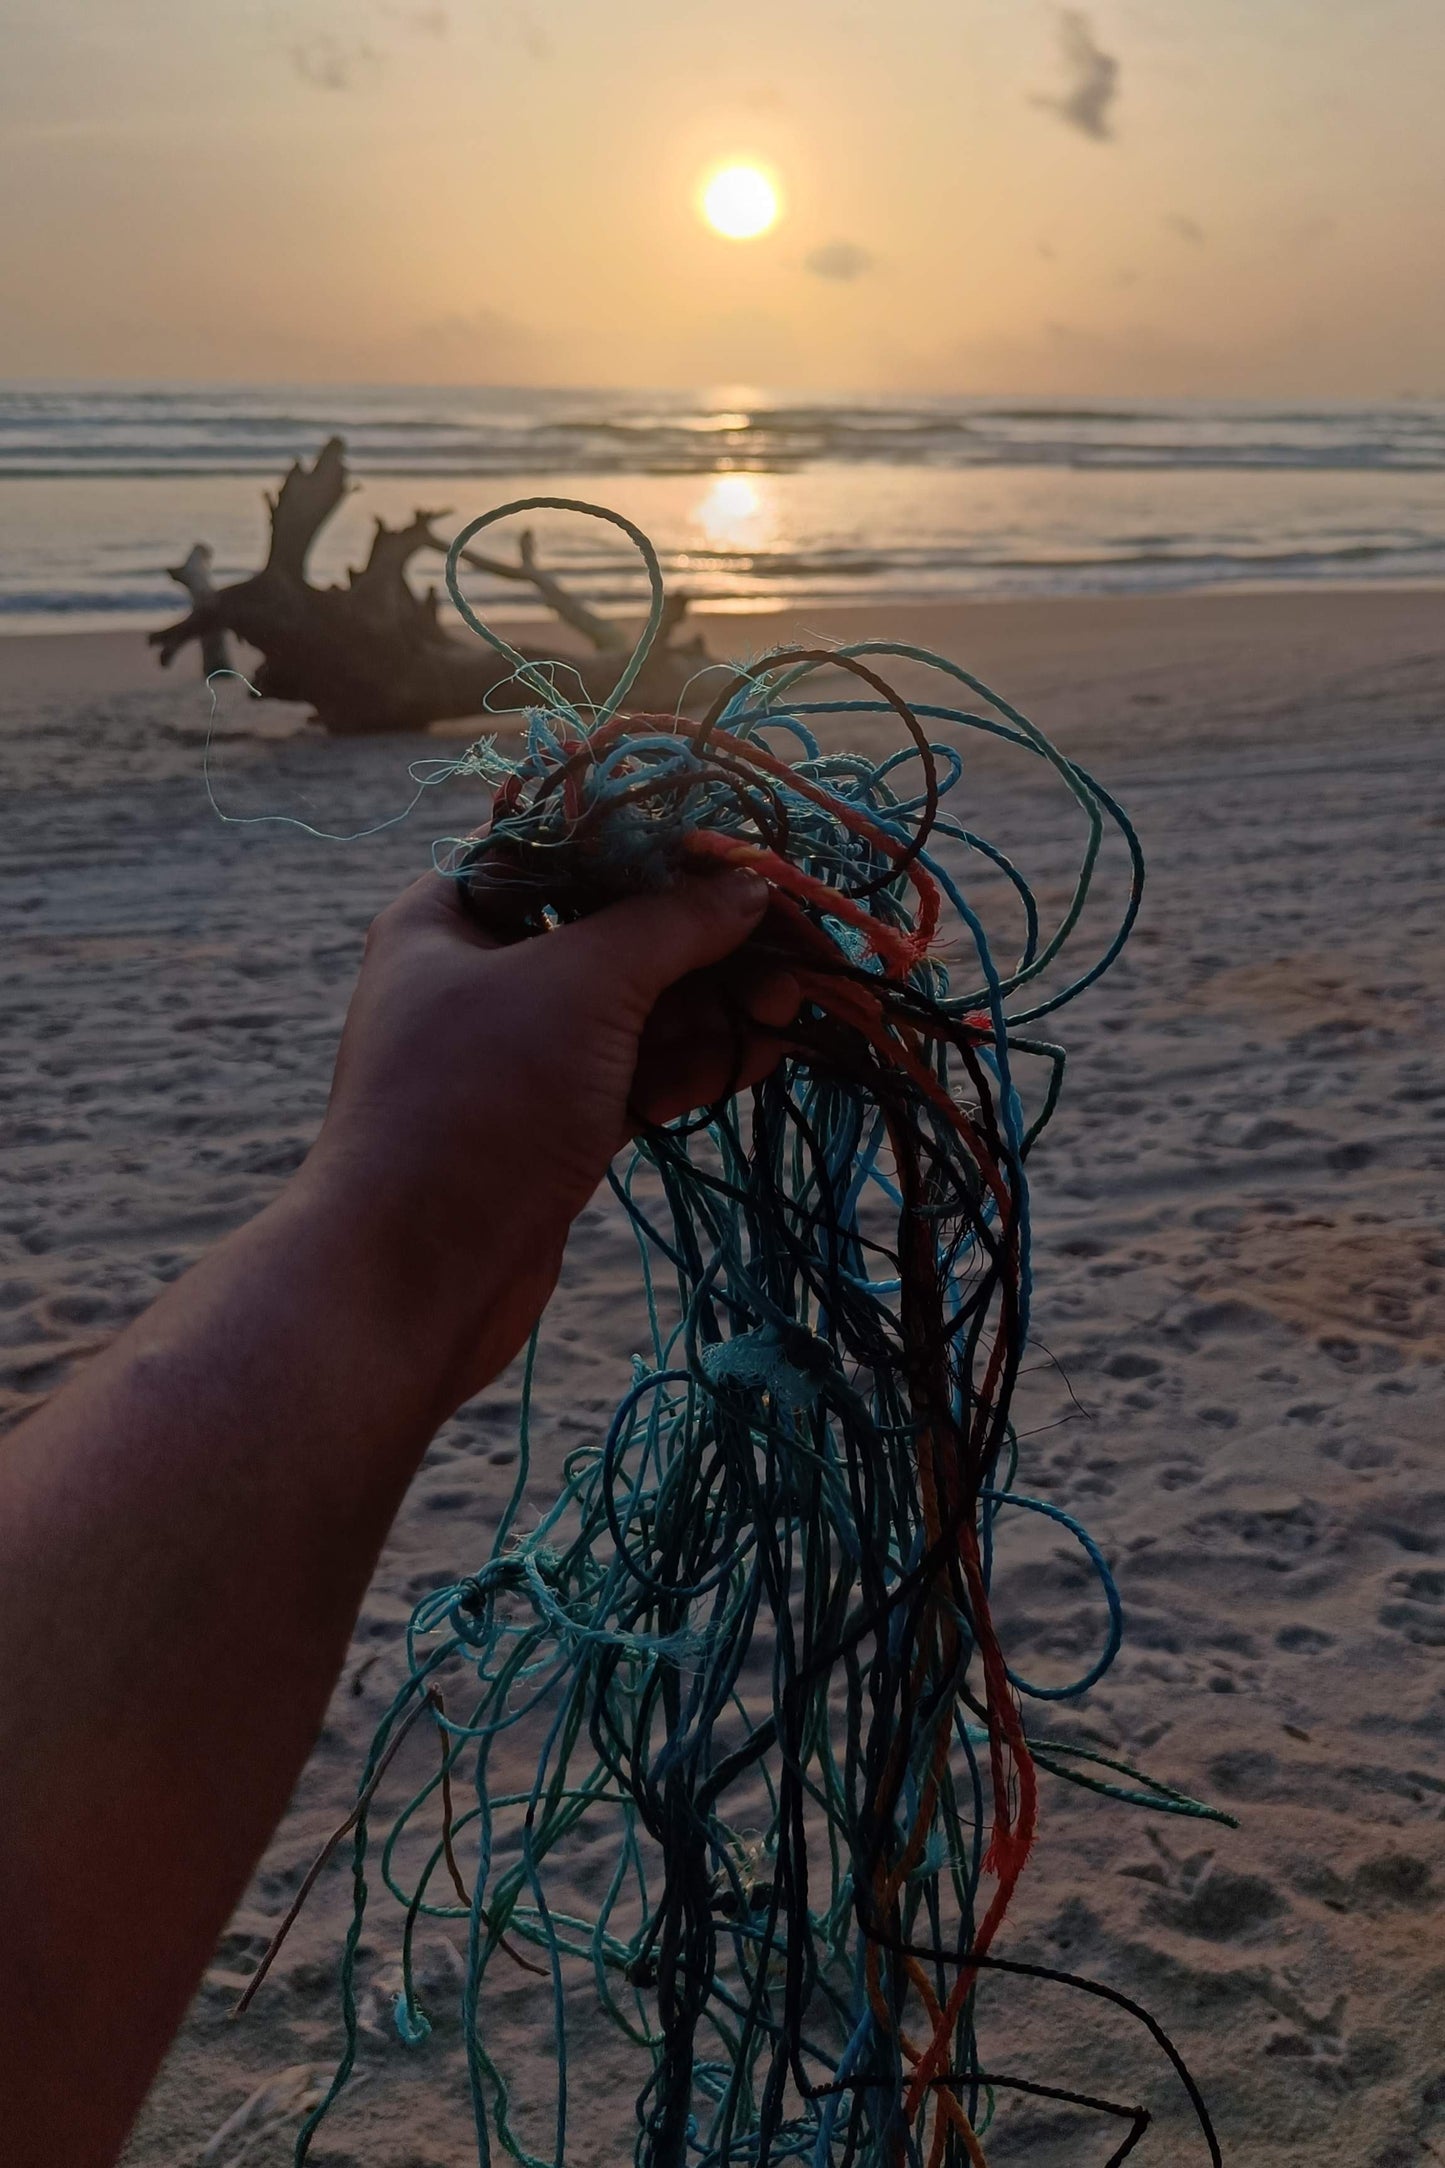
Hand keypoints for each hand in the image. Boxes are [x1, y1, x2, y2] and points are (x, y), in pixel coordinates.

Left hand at [300, 868, 798, 1404]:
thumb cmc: (477, 1103)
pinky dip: (685, 1065)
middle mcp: (476, 976)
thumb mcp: (580, 985)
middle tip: (790, 959)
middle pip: (612, 933)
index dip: (657, 852)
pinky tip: (745, 1064)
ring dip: (709, 1009)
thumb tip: (748, 885)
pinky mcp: (550, 1125)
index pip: (567, 849)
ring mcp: (515, 1057)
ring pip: (632, 1010)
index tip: (742, 863)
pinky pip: (631, 1072)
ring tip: (781, 1018)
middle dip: (704, 946)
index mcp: (449, 915)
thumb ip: (670, 924)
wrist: (413, 1280)